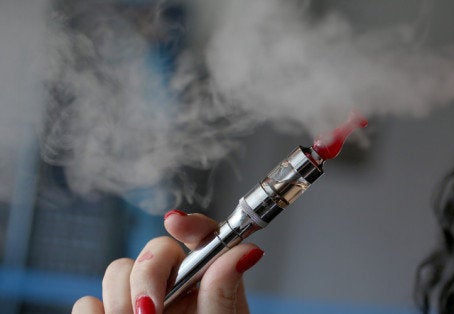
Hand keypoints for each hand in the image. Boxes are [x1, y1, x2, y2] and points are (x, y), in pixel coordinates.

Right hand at [72, 210, 263, 313]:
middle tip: (150, 311)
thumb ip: (224, 292)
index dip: (190, 225)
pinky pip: (87, 303)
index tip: (178, 225)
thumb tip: (247, 252)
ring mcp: (137, 300)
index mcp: (207, 282)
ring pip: (117, 270)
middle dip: (146, 275)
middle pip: (154, 250)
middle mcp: (173, 286)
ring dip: (121, 299)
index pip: (202, 237)